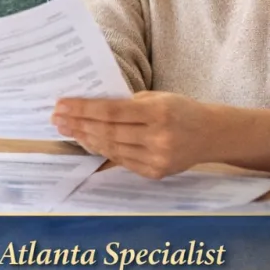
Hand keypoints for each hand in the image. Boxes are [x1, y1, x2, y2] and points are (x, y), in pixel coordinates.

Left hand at [52, 92, 214, 179]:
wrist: (212, 135)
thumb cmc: (180, 110)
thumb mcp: (157, 97)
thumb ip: (126, 103)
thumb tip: (89, 107)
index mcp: (158, 112)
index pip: (111, 112)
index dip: (83, 109)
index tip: (61, 105)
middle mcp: (159, 138)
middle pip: (108, 132)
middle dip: (78, 124)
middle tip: (57, 119)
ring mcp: (158, 158)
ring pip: (112, 149)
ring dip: (86, 139)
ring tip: (68, 129)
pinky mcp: (156, 173)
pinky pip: (122, 161)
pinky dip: (103, 151)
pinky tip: (88, 142)